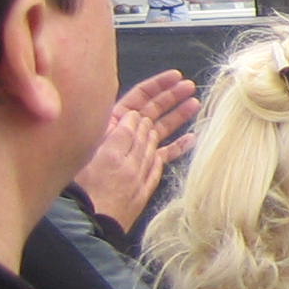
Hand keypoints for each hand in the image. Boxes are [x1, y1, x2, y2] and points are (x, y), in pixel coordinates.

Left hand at [73, 71, 198, 231]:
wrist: (94, 212)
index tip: (176, 76)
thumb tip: (139, 116)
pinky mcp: (146, 167)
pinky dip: (179, 145)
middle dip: (171, 96)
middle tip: (191, 87)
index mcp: (113, 124)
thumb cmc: (93, 181)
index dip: (157, 86)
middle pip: (152, 109)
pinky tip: (193, 137)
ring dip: (178, 116)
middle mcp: (126, 134)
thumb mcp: (104, 150)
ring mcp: (137, 150)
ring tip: (195, 104)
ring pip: (161, 127)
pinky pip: (165, 152)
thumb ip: (123, 131)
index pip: (138, 97)